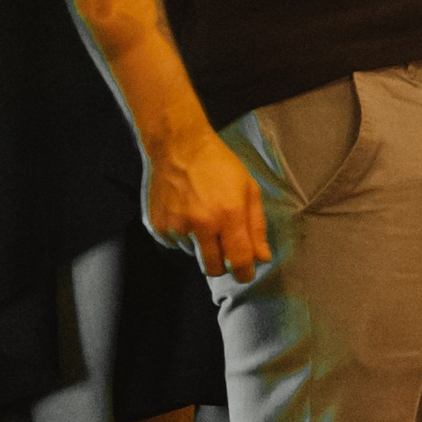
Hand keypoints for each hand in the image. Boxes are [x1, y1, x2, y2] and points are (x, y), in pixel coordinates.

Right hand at [146, 127, 270, 282]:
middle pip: (214, 268)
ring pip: (194, 255)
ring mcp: (177, 227)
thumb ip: (256, 227)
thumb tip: (262, 258)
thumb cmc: (219, 165)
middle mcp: (201, 224)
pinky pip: (176, 244)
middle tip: (226, 251)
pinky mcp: (159, 226)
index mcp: (228, 215)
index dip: (245, 273)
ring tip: (202, 218)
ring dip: (202, 246)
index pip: (239, 261)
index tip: (246, 273)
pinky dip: (184, 237)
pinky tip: (186, 214)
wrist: (178, 147)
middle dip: (223, 266)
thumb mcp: (248, 189)